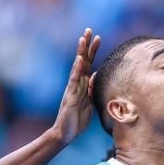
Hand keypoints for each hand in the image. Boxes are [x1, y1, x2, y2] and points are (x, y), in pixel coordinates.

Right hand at [50, 28, 100, 143]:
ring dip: (81, 52)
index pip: (88, 64)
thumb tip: (95, 77)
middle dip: (86, 46)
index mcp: (82, 85)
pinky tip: (79, 59)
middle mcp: (77, 84)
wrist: (65, 134)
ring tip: (83, 38)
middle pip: (82, 61)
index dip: (93, 51)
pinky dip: (76, 69)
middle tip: (89, 30)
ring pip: (77, 67)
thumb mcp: (89, 102)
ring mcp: (73, 88)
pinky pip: (74, 80)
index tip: (98, 38)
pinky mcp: (71, 96)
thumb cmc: (76, 120)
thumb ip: (91, 89)